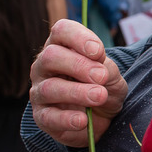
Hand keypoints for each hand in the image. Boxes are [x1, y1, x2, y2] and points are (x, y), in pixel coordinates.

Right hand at [28, 19, 126, 146]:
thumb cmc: (104, 87)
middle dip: (78, 65)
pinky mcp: (42, 116)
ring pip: (49, 88)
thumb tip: (98, 69)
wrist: (102, 118)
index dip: (78, 38)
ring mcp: (40, 91)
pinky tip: (83, 120)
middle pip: (51, 56)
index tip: (98, 51)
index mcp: (62, 47)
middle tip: (101, 77)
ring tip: (100, 96)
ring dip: (77, 92)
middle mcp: (45, 66)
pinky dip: (66, 119)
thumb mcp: (112, 75)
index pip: (61, 31)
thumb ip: (105, 67)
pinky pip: (48, 117)